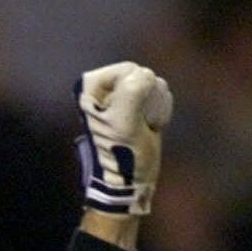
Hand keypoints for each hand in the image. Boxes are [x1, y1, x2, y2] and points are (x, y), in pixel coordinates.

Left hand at [76, 62, 172, 217]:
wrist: (130, 182)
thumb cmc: (123, 154)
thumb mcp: (124, 123)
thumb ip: (132, 92)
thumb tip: (145, 75)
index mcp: (91, 91)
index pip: (127, 68)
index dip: (137, 87)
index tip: (134, 112)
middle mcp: (103, 91)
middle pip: (140, 74)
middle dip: (148, 95)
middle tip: (140, 121)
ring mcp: (120, 99)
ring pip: (151, 84)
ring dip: (155, 103)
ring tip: (145, 126)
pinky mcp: (135, 108)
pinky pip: (157, 94)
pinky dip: (160, 108)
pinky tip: (152, 126)